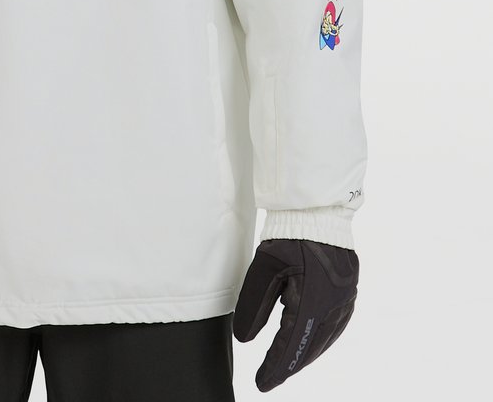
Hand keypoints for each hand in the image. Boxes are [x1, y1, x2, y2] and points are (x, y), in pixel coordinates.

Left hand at [232, 238, 358, 391]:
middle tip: (270, 378)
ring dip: (305, 355)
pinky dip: (320, 340)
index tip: (261, 383)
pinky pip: (336, 326)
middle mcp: (334, 305)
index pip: (291, 346)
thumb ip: (254, 305)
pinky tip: (310, 343)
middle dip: (289, 366)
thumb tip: (244, 339)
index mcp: (313, 300)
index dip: (275, 367)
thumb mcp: (264, 268)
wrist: (318, 210)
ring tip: (286, 365)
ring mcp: (345, 299)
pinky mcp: (349, 291)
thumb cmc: (289, 236)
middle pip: (310, 348)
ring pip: (325, 339)